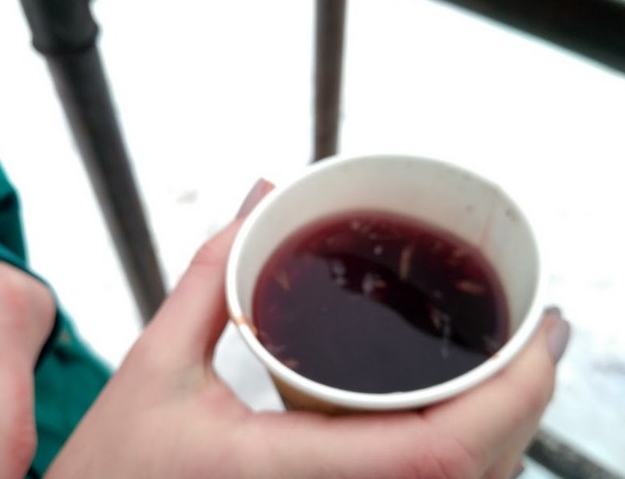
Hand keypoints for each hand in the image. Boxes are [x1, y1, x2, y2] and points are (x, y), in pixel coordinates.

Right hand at [46, 179, 568, 478]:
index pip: (435, 453)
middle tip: (538, 333)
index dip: (510, 396)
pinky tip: (461, 412)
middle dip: (526, 402)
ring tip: (512, 364)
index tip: (538, 333)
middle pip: (474, 478)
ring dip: (505, 430)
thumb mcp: (154, 365)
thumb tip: (261, 198)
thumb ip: (212, 274)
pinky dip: (467, 458)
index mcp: (282, 473)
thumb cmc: (111, 474)